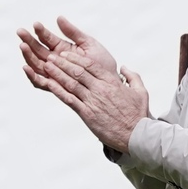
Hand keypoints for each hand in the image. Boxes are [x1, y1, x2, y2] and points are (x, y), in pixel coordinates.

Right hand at [18, 17, 116, 79]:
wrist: (110, 84)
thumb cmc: (102, 65)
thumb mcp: (89, 44)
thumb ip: (73, 32)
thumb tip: (59, 18)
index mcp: (63, 49)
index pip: (47, 39)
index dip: (40, 32)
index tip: (36, 24)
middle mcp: (55, 61)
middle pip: (37, 50)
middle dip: (28, 40)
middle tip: (20, 32)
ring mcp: (54, 73)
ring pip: (35, 64)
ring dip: (28, 55)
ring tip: (23, 45)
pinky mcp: (54, 86)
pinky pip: (39, 82)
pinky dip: (31, 75)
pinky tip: (26, 67)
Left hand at [26, 49, 148, 152]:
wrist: (136, 135)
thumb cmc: (137, 114)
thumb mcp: (141, 91)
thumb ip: (132, 77)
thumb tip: (124, 67)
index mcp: (111, 82)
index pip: (90, 65)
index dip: (75, 58)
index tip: (65, 53)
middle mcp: (100, 89)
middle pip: (77, 71)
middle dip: (62, 62)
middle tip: (51, 55)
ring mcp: (92, 101)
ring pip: (71, 83)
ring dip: (57, 73)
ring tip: (46, 65)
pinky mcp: (87, 114)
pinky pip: (69, 100)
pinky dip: (58, 91)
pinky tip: (49, 84)